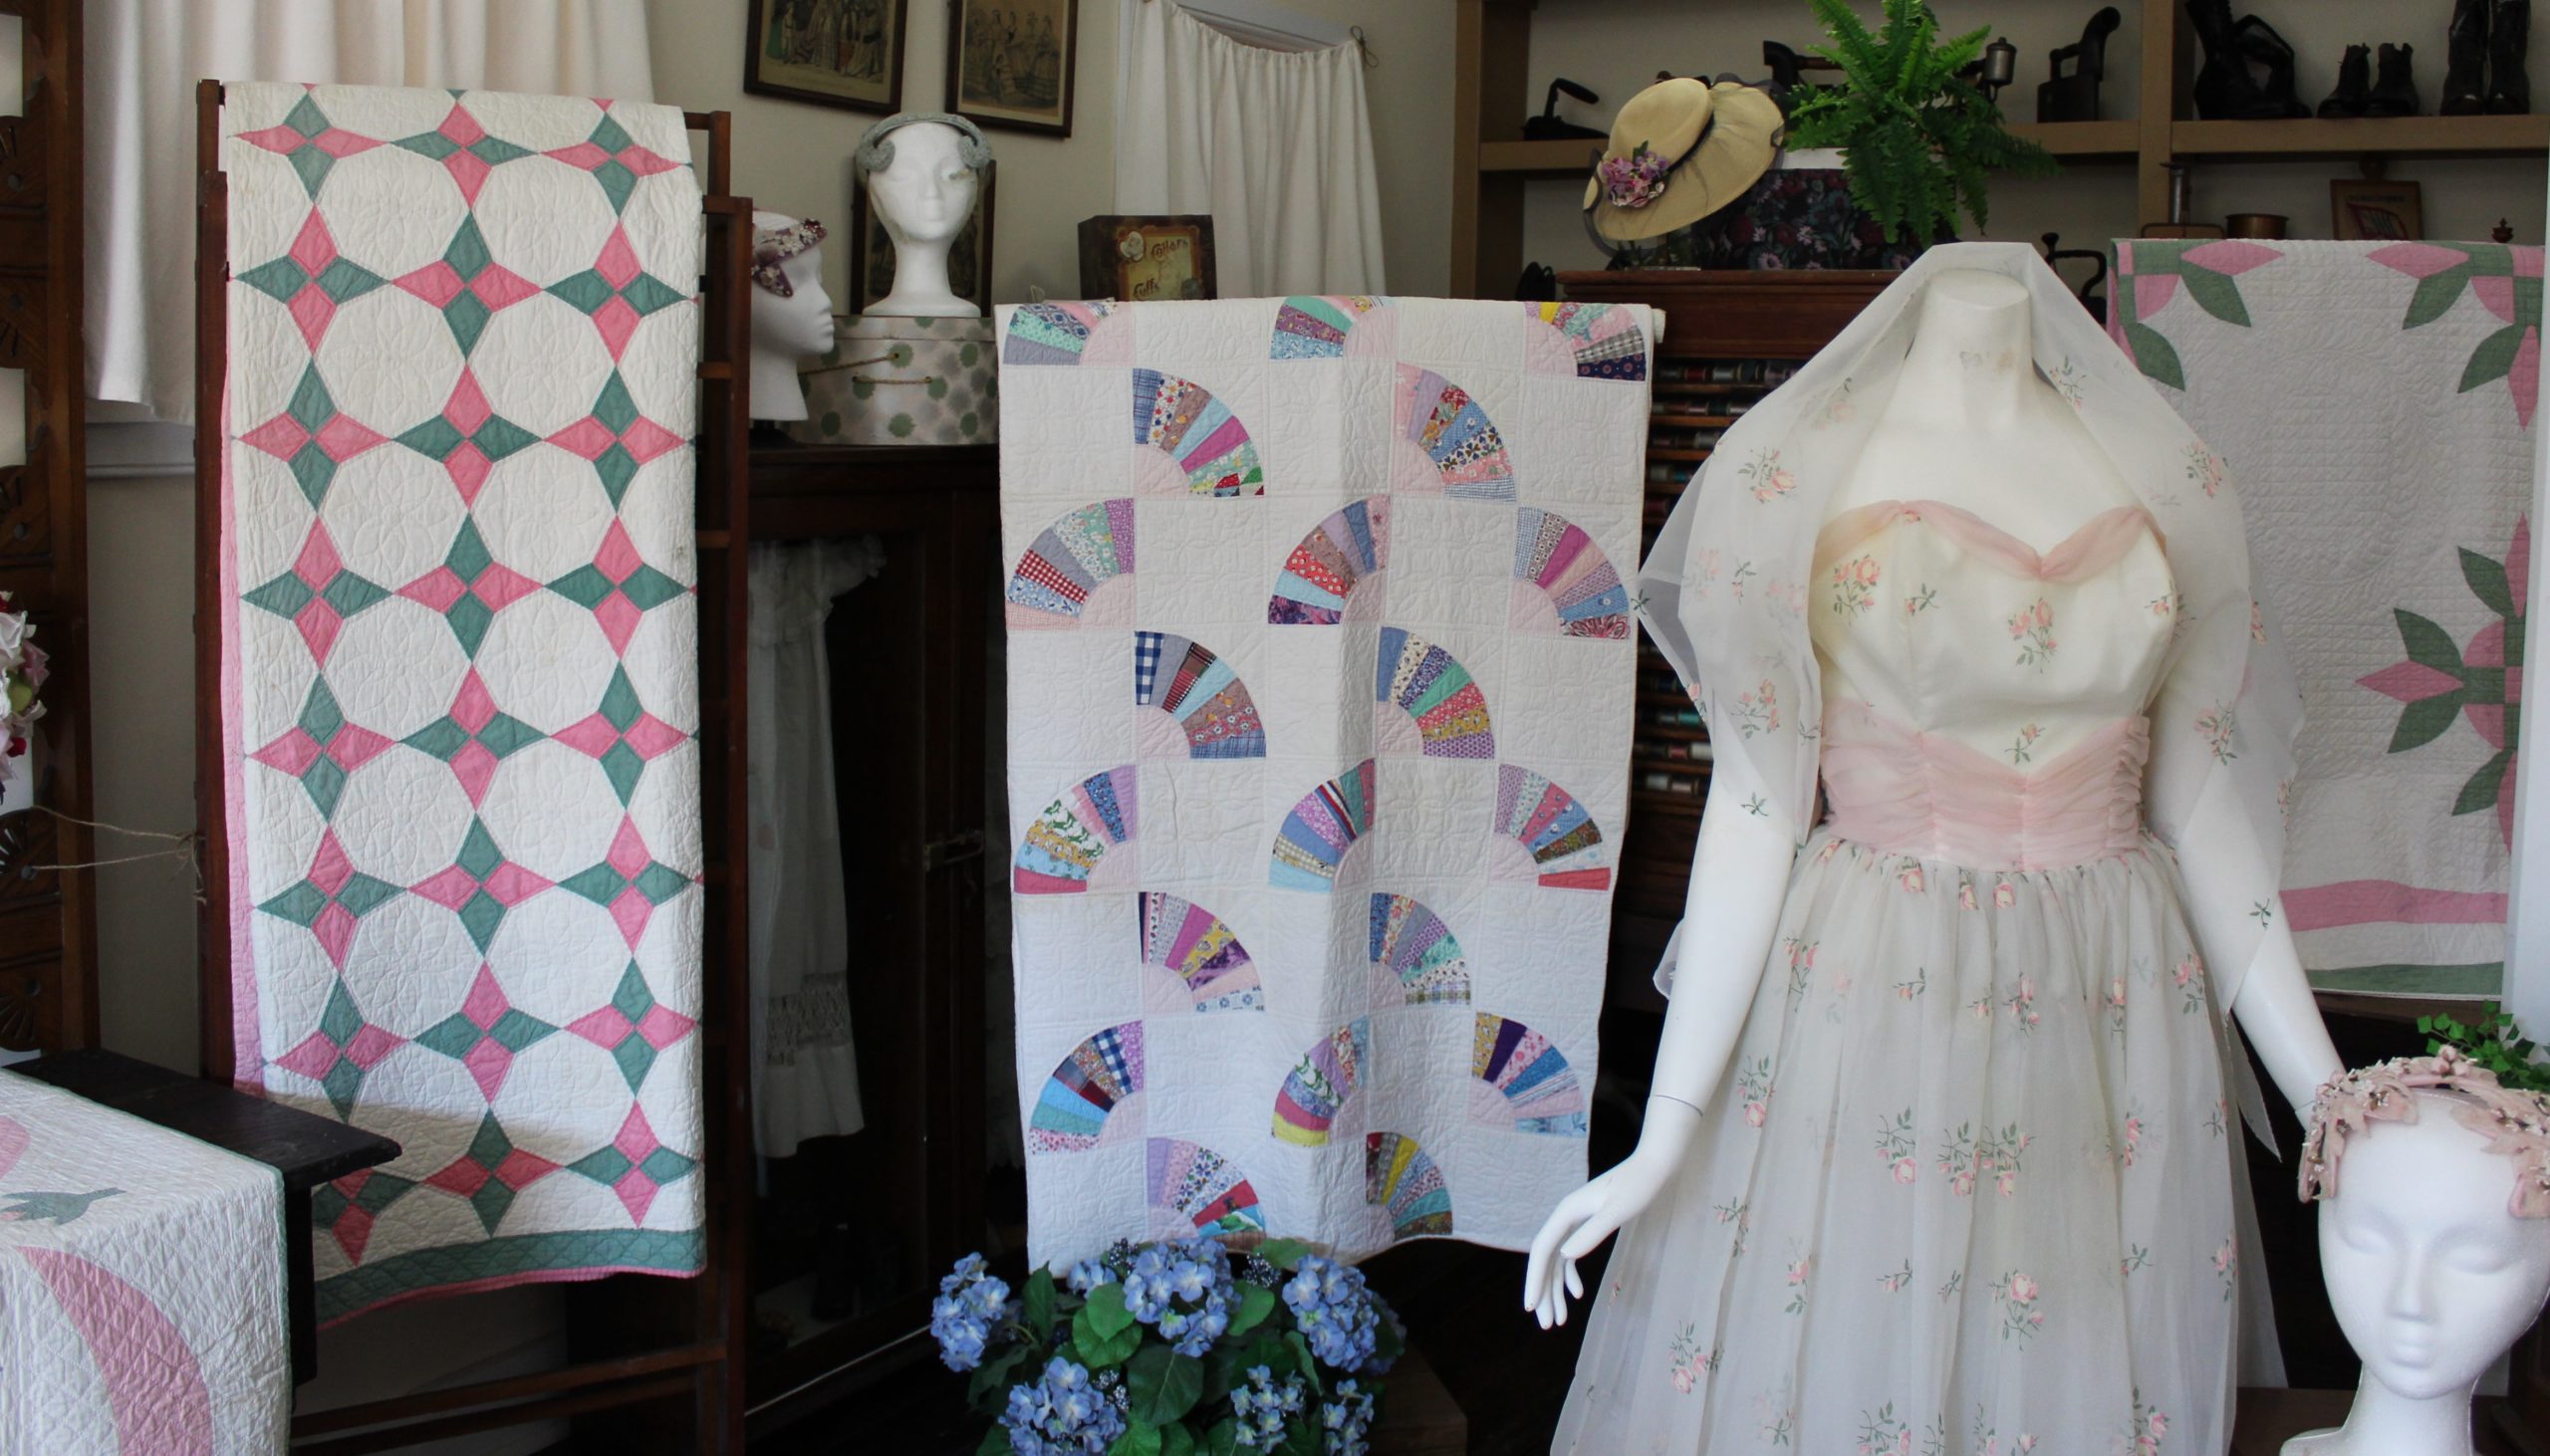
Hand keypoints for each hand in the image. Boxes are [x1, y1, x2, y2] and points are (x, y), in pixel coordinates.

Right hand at [1521, 1099, 1699, 1328]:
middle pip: (1546, 1259)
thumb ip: (1592, 1232)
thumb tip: (1566, 1256)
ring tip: (1559, 1319)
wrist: (1653, 1166)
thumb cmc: (1638, 1186)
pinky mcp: (1587, 1224)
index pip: (1541, 1250)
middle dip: (1543, 1292)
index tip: (1530, 1306)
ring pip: (1557, 1260)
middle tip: (1545, 1325)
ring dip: (1555, 1289)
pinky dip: (1570, 1275)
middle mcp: (1565, 1217)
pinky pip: (1570, 1254)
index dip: (1534, 1279)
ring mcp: (1575, 1221)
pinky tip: (1578, 1294)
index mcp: (1566, 1212)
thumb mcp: (1617, 1211)